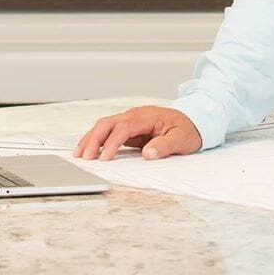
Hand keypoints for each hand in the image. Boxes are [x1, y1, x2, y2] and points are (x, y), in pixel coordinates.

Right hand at [73, 106, 200, 160]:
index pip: (124, 127)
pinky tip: (87, 150)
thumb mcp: (182, 139)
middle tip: (84, 158)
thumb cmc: (188, 129)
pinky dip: (96, 139)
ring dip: (90, 138)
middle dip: (94, 139)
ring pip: (105, 125)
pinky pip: (108, 131)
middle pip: (109, 123)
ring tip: (79, 155)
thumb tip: (148, 153)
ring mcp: (131, 120)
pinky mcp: (129, 128)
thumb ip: (165, 145)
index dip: (112, 143)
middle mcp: (137, 115)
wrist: (195, 121)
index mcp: (149, 116)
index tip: (104, 159)